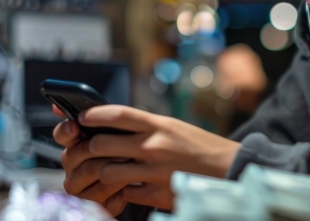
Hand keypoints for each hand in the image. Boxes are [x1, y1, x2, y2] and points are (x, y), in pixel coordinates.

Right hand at [52, 105, 127, 215]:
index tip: (75, 126)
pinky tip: (128, 180)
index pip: (63, 133)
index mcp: (76, 143)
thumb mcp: (119, 132)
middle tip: (121, 145)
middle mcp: (73, 164)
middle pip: (75, 153)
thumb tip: (62, 106)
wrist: (146, 180)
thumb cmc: (129, 151)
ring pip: (89, 171)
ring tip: (130, 159)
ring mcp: (79, 185)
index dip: (66, 129)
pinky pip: (100, 193)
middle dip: (99, 148)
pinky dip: (116, 186)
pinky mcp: (89, 202)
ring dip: (112, 164)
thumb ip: (99, 119)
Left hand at [80, 105, 241, 210]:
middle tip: (86, 149)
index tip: (82, 117)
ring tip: (105, 171)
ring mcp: (155, 171)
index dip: (94, 115)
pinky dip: (121, 192)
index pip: (117, 114)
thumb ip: (146, 126)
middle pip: (102, 143)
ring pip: (108, 172)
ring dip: (101, 172)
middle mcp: (155, 146)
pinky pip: (125, 193)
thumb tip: (114, 125)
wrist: (227, 168)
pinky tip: (125, 188)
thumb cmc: (198, 146)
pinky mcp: (157, 194)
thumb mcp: (173, 127)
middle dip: (88, 148)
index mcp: (159, 125)